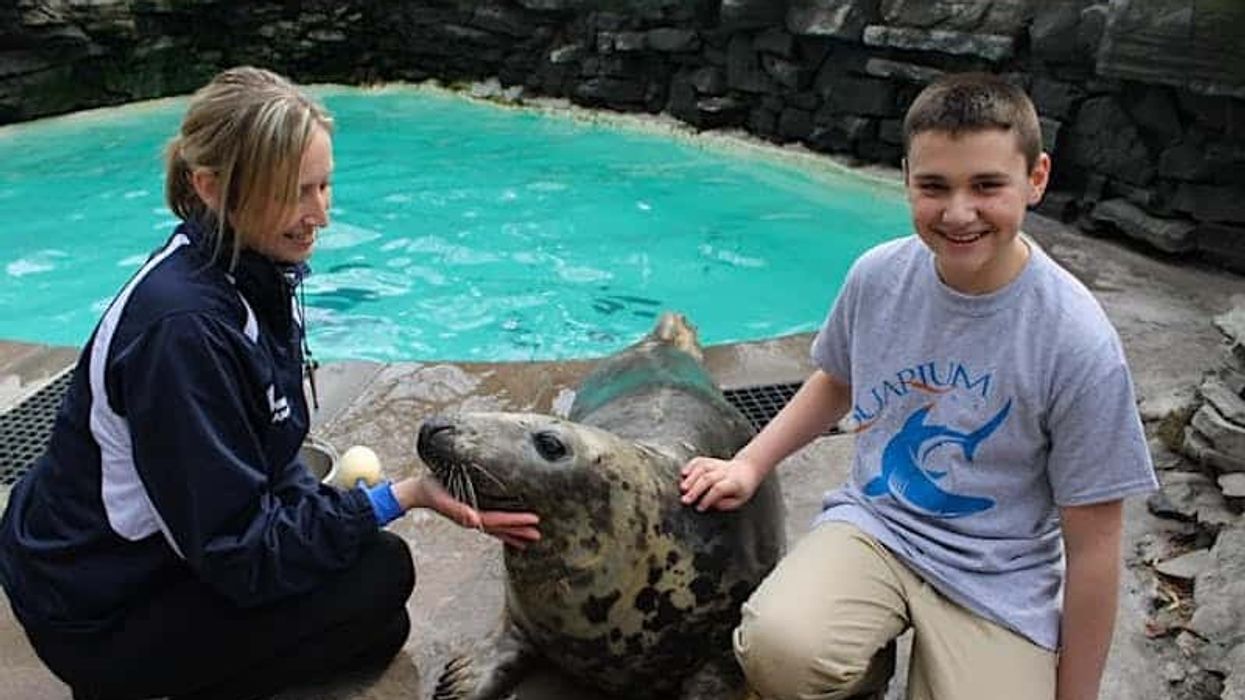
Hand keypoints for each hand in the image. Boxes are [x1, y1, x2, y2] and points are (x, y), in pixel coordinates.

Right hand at [399, 476, 540, 548]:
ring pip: (496, 529)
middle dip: (519, 531)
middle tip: (538, 534)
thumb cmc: (430, 489)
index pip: (498, 521)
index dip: (516, 521)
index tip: (535, 520)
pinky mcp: (469, 513)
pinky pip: (489, 524)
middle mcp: (472, 519)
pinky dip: (501, 529)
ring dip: (513, 533)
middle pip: (500, 528)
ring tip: (530, 538)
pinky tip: (508, 530)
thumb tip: (474, 521)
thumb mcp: (443, 498)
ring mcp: (471, 518)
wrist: (417, 490)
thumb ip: (458, 510)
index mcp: (469, 515)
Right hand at [679, 456, 762, 511]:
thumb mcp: (739, 500)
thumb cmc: (742, 488)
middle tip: (685, 500)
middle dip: (695, 490)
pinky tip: (683, 474)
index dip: (708, 498)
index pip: (719, 489)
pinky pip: (699, 460)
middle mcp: (725, 471)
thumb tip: (709, 504)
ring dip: (691, 478)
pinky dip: (690, 466)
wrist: (747, 469)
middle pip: (708, 478)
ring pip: (702, 467)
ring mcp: (717, 464)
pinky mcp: (711, 460)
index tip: (699, 508)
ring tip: (682, 489)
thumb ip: (725, 504)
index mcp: (734, 482)